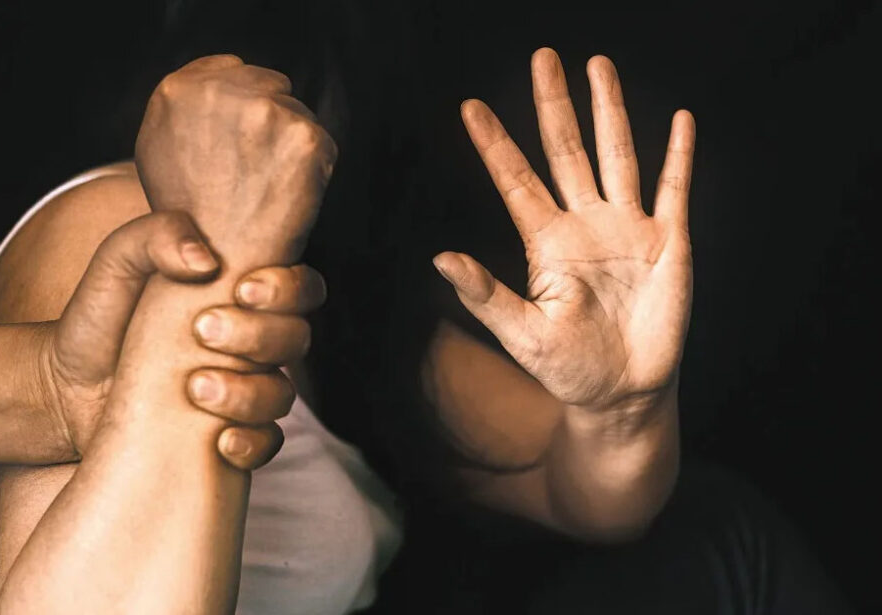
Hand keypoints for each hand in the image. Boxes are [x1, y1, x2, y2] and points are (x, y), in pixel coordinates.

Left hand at [43, 211, 326, 467]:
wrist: (63, 388)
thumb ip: (156, 236)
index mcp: (239, 298)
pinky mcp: (225, 435)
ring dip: (249, 392)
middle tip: (203, 330)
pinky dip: (251, 442)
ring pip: (282, 395)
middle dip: (260, 335)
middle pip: (296, 339)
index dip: (288, 289)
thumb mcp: (117, 262)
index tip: (242, 290)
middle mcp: (250, 345)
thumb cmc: (98, 317)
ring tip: (195, 386)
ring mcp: (242, 392)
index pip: (300, 288)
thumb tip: (205, 260)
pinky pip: (266, 444)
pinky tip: (219, 439)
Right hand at [135, 54, 336, 269]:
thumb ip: (188, 109)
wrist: (213, 271)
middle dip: (268, 123)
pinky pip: (322, 143)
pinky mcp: (303, 138)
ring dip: (289, 146)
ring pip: (297, 114)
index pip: (231, 69)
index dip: (240, 109)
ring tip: (264, 189)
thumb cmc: (188, 221)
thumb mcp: (161, 151)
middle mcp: (219, 93)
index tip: (239, 146)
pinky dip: (313, 171)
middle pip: (270, 85)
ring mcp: (264, 113)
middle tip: (252, 175)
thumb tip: (226, 75)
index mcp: (177, 90)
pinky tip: (286, 198)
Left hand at [435, 49, 695, 409]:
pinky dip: (679, 154)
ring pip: (617, 156)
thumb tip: (439, 258)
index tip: (469, 107)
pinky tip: (680, 120)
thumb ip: (485, 295)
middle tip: (542, 58)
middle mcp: (584, 225)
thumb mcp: (521, 334)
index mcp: (546, 243)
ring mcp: (627, 229)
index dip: (494, 144)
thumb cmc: (567, 368)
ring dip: (610, 111)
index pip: (516, 181)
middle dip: (554, 106)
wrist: (622, 393)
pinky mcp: (668, 242)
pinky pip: (675, 189)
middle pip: (567, 151)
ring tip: (597, 66)